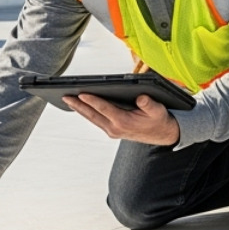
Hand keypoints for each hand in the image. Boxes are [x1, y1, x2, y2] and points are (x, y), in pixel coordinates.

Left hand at [64, 93, 179, 146]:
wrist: (163, 135)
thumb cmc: (159, 120)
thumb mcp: (158, 110)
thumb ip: (149, 104)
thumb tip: (141, 97)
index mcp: (124, 122)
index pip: (104, 109)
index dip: (92, 101)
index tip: (81, 94)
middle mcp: (115, 128)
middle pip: (92, 115)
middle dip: (78, 105)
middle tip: (65, 96)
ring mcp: (112, 131)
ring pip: (92, 119)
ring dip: (80, 109)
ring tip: (68, 99)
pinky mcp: (112, 130)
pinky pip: (96, 121)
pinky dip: (87, 113)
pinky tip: (81, 106)